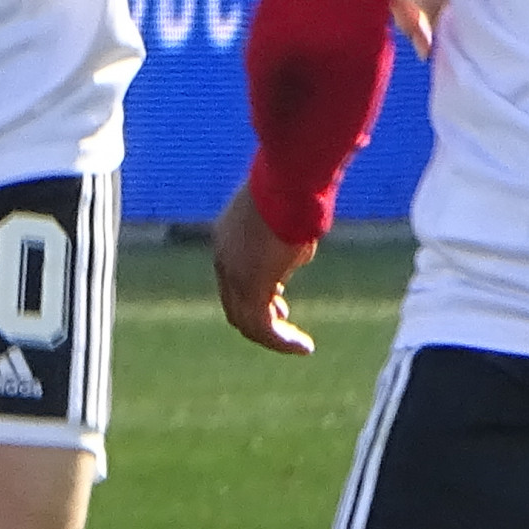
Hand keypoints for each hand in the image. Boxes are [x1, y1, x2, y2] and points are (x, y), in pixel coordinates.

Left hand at [210, 183, 317, 354]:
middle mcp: (224, 260)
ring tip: (299, 345)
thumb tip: (293, 253)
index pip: (234, 280)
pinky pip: (263, 328)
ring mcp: (234, 274)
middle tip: (285, 323)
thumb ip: (283, 240)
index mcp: (226, 240)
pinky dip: (282, 342)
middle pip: (235, 304)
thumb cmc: (294, 190)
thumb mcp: (285, 217)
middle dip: (261, 318)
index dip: (256, 295)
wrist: (289, 182)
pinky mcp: (251, 286)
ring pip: (247, 322)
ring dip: (274, 337)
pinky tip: (304, 346)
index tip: (280, 303)